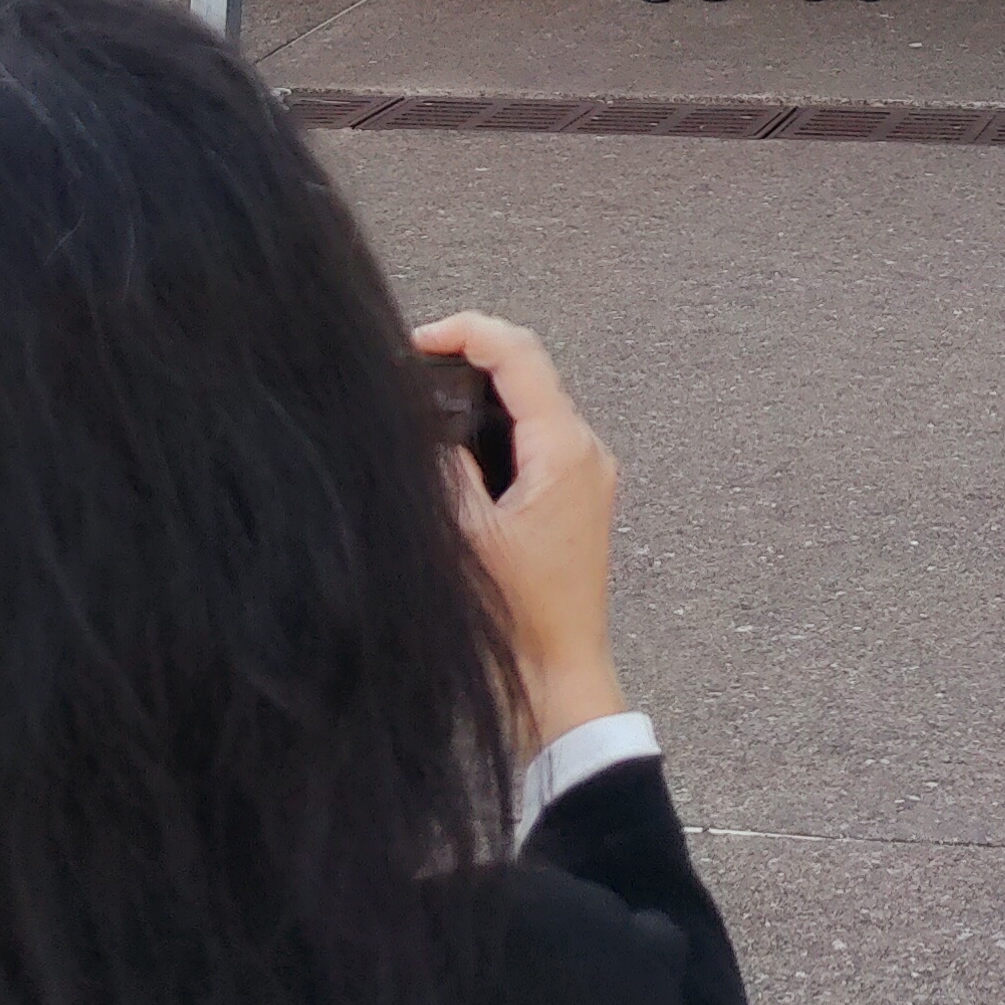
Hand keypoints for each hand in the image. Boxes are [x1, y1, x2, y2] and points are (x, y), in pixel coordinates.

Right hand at [412, 311, 621, 756]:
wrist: (559, 673)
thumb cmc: (519, 615)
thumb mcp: (466, 534)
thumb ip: (446, 467)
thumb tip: (426, 423)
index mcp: (565, 449)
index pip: (519, 354)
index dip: (467, 332)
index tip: (418, 340)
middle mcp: (587, 450)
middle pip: (531, 369)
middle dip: (473, 354)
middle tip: (417, 361)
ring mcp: (588, 473)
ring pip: (536, 401)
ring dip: (487, 389)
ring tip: (432, 392)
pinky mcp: (578, 495)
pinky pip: (541, 435)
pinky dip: (502, 423)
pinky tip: (462, 441)